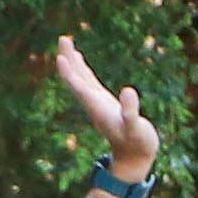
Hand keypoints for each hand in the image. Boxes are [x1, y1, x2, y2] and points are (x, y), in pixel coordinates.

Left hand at [48, 33, 158, 187]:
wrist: (135, 159)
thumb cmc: (138, 144)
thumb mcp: (137, 128)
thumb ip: (131, 112)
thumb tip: (129, 90)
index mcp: (98, 107)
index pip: (79, 86)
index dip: (69, 72)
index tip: (60, 56)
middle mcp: (93, 103)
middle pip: (75, 78)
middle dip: (68, 58)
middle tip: (62, 38)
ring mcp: (97, 102)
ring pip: (80, 77)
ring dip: (72, 60)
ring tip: (66, 42)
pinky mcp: (104, 102)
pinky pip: (88, 81)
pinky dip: (81, 69)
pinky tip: (78, 60)